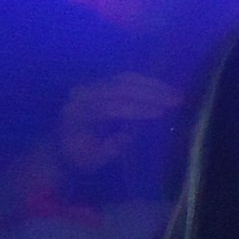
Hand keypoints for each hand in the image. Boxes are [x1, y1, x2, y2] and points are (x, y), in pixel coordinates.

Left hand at [56, 73, 182, 175]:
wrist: (63, 145)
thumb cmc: (80, 156)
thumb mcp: (92, 161)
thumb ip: (108, 149)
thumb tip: (126, 135)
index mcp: (77, 115)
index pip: (108, 108)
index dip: (136, 109)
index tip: (161, 113)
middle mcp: (82, 95)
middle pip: (118, 88)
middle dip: (150, 93)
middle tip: (176, 100)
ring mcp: (91, 86)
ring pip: (123, 79)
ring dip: (152, 85)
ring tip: (175, 93)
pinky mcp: (100, 83)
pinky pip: (124, 78)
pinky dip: (146, 81)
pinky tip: (163, 88)